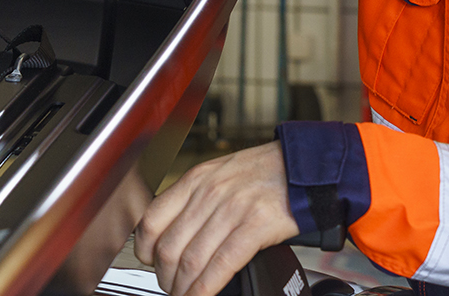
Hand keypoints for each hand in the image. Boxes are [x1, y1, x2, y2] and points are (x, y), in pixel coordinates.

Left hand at [133, 141, 298, 295]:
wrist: (304, 166)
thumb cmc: (264, 172)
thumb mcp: (219, 173)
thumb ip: (196, 198)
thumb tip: (177, 232)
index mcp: (196, 180)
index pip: (152, 219)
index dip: (145, 250)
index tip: (149, 263)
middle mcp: (209, 193)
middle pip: (169, 246)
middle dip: (165, 277)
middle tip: (170, 287)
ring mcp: (231, 210)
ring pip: (192, 260)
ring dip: (183, 288)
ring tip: (185, 295)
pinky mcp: (255, 227)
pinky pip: (221, 265)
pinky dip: (206, 288)